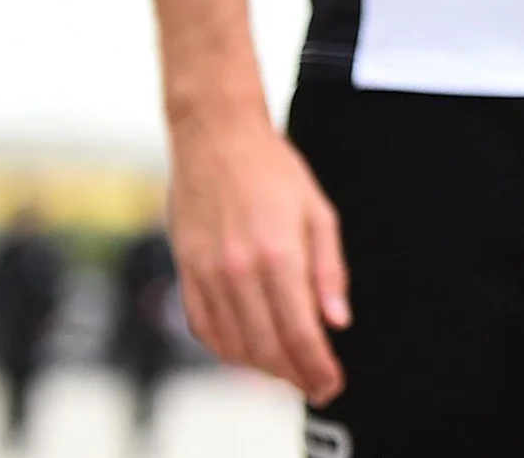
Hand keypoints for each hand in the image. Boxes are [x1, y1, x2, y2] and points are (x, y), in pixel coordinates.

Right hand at [167, 109, 349, 402]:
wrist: (216, 138)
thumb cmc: (274, 170)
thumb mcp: (319, 211)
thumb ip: (329, 271)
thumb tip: (337, 322)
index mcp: (279, 254)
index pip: (301, 332)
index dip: (318, 368)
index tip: (332, 384)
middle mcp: (239, 270)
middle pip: (268, 348)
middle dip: (296, 376)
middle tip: (316, 385)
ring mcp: (207, 274)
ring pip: (235, 346)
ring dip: (264, 370)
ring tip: (289, 372)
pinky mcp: (186, 273)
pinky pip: (204, 330)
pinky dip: (228, 351)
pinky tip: (249, 353)